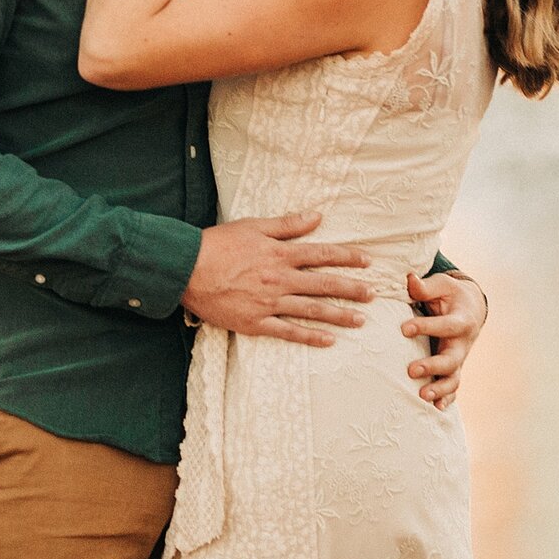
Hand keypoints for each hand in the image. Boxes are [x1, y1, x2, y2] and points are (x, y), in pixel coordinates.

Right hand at [182, 211, 374, 345]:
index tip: (367, 261)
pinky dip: (309, 337)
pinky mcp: (255, 323)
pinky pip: (288, 332)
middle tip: (373, 294)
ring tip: (360, 320)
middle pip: (324, 285)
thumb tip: (317, 217)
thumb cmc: (217, 244)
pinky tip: (329, 341)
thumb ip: (287, 225)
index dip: (347, 257)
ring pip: (312, 310)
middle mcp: (280, 279)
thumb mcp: (254, 226)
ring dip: (339, 315)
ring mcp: (269, 303)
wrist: (185, 269)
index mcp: (280, 254)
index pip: (322, 255)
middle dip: (352, 289)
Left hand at [402, 271, 485, 408]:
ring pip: (454, 378)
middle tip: (411, 370)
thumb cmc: (450, 295)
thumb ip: (425, 286)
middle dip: (433, 366)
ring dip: (439, 388)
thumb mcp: (441, 285)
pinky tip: (436, 408)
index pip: (445, 326)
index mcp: (461, 320)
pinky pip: (453, 387)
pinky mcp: (454, 368)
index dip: (426, 327)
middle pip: (452, 359)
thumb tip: (409, 279)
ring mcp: (459, 358)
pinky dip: (447, 399)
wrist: (470, 307)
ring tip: (422, 395)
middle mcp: (462, 343)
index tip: (403, 328)